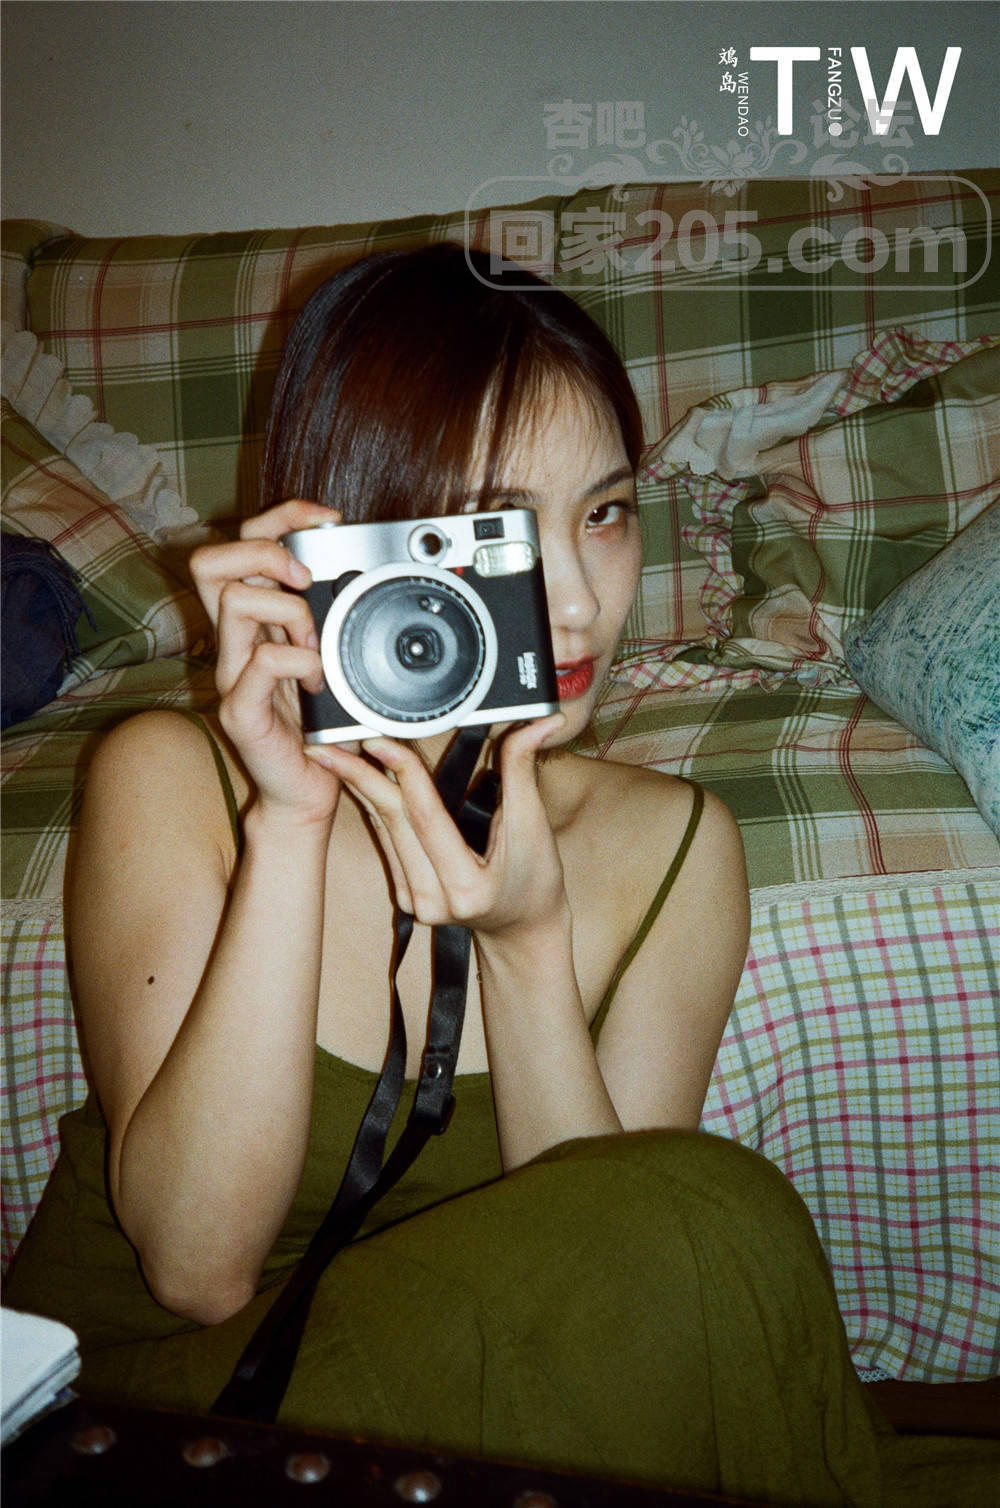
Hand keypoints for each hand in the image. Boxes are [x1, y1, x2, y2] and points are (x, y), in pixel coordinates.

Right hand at [189, 500, 343, 823]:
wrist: (304, 792)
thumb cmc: (318, 726)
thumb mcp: (331, 658)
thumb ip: (333, 620)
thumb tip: (368, 577)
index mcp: (252, 622)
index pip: (241, 542)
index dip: (281, 516)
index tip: (328, 519)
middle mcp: (231, 641)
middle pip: (210, 561)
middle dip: (265, 553)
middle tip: (305, 579)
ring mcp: (229, 674)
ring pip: (234, 602)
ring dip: (291, 612)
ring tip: (317, 644)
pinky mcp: (239, 710)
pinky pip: (260, 663)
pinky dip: (299, 661)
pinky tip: (318, 683)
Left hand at [312, 716, 568, 935]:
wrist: (523, 928)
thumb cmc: (536, 878)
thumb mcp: (534, 826)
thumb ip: (523, 771)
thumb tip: (539, 723)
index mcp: (466, 887)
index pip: (426, 817)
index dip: (402, 773)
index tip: (377, 740)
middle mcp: (432, 900)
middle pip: (393, 822)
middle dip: (359, 776)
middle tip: (327, 744)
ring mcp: (414, 901)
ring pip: (382, 830)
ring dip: (358, 788)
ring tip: (332, 753)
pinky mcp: (405, 896)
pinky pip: (386, 842)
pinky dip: (372, 806)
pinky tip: (355, 780)